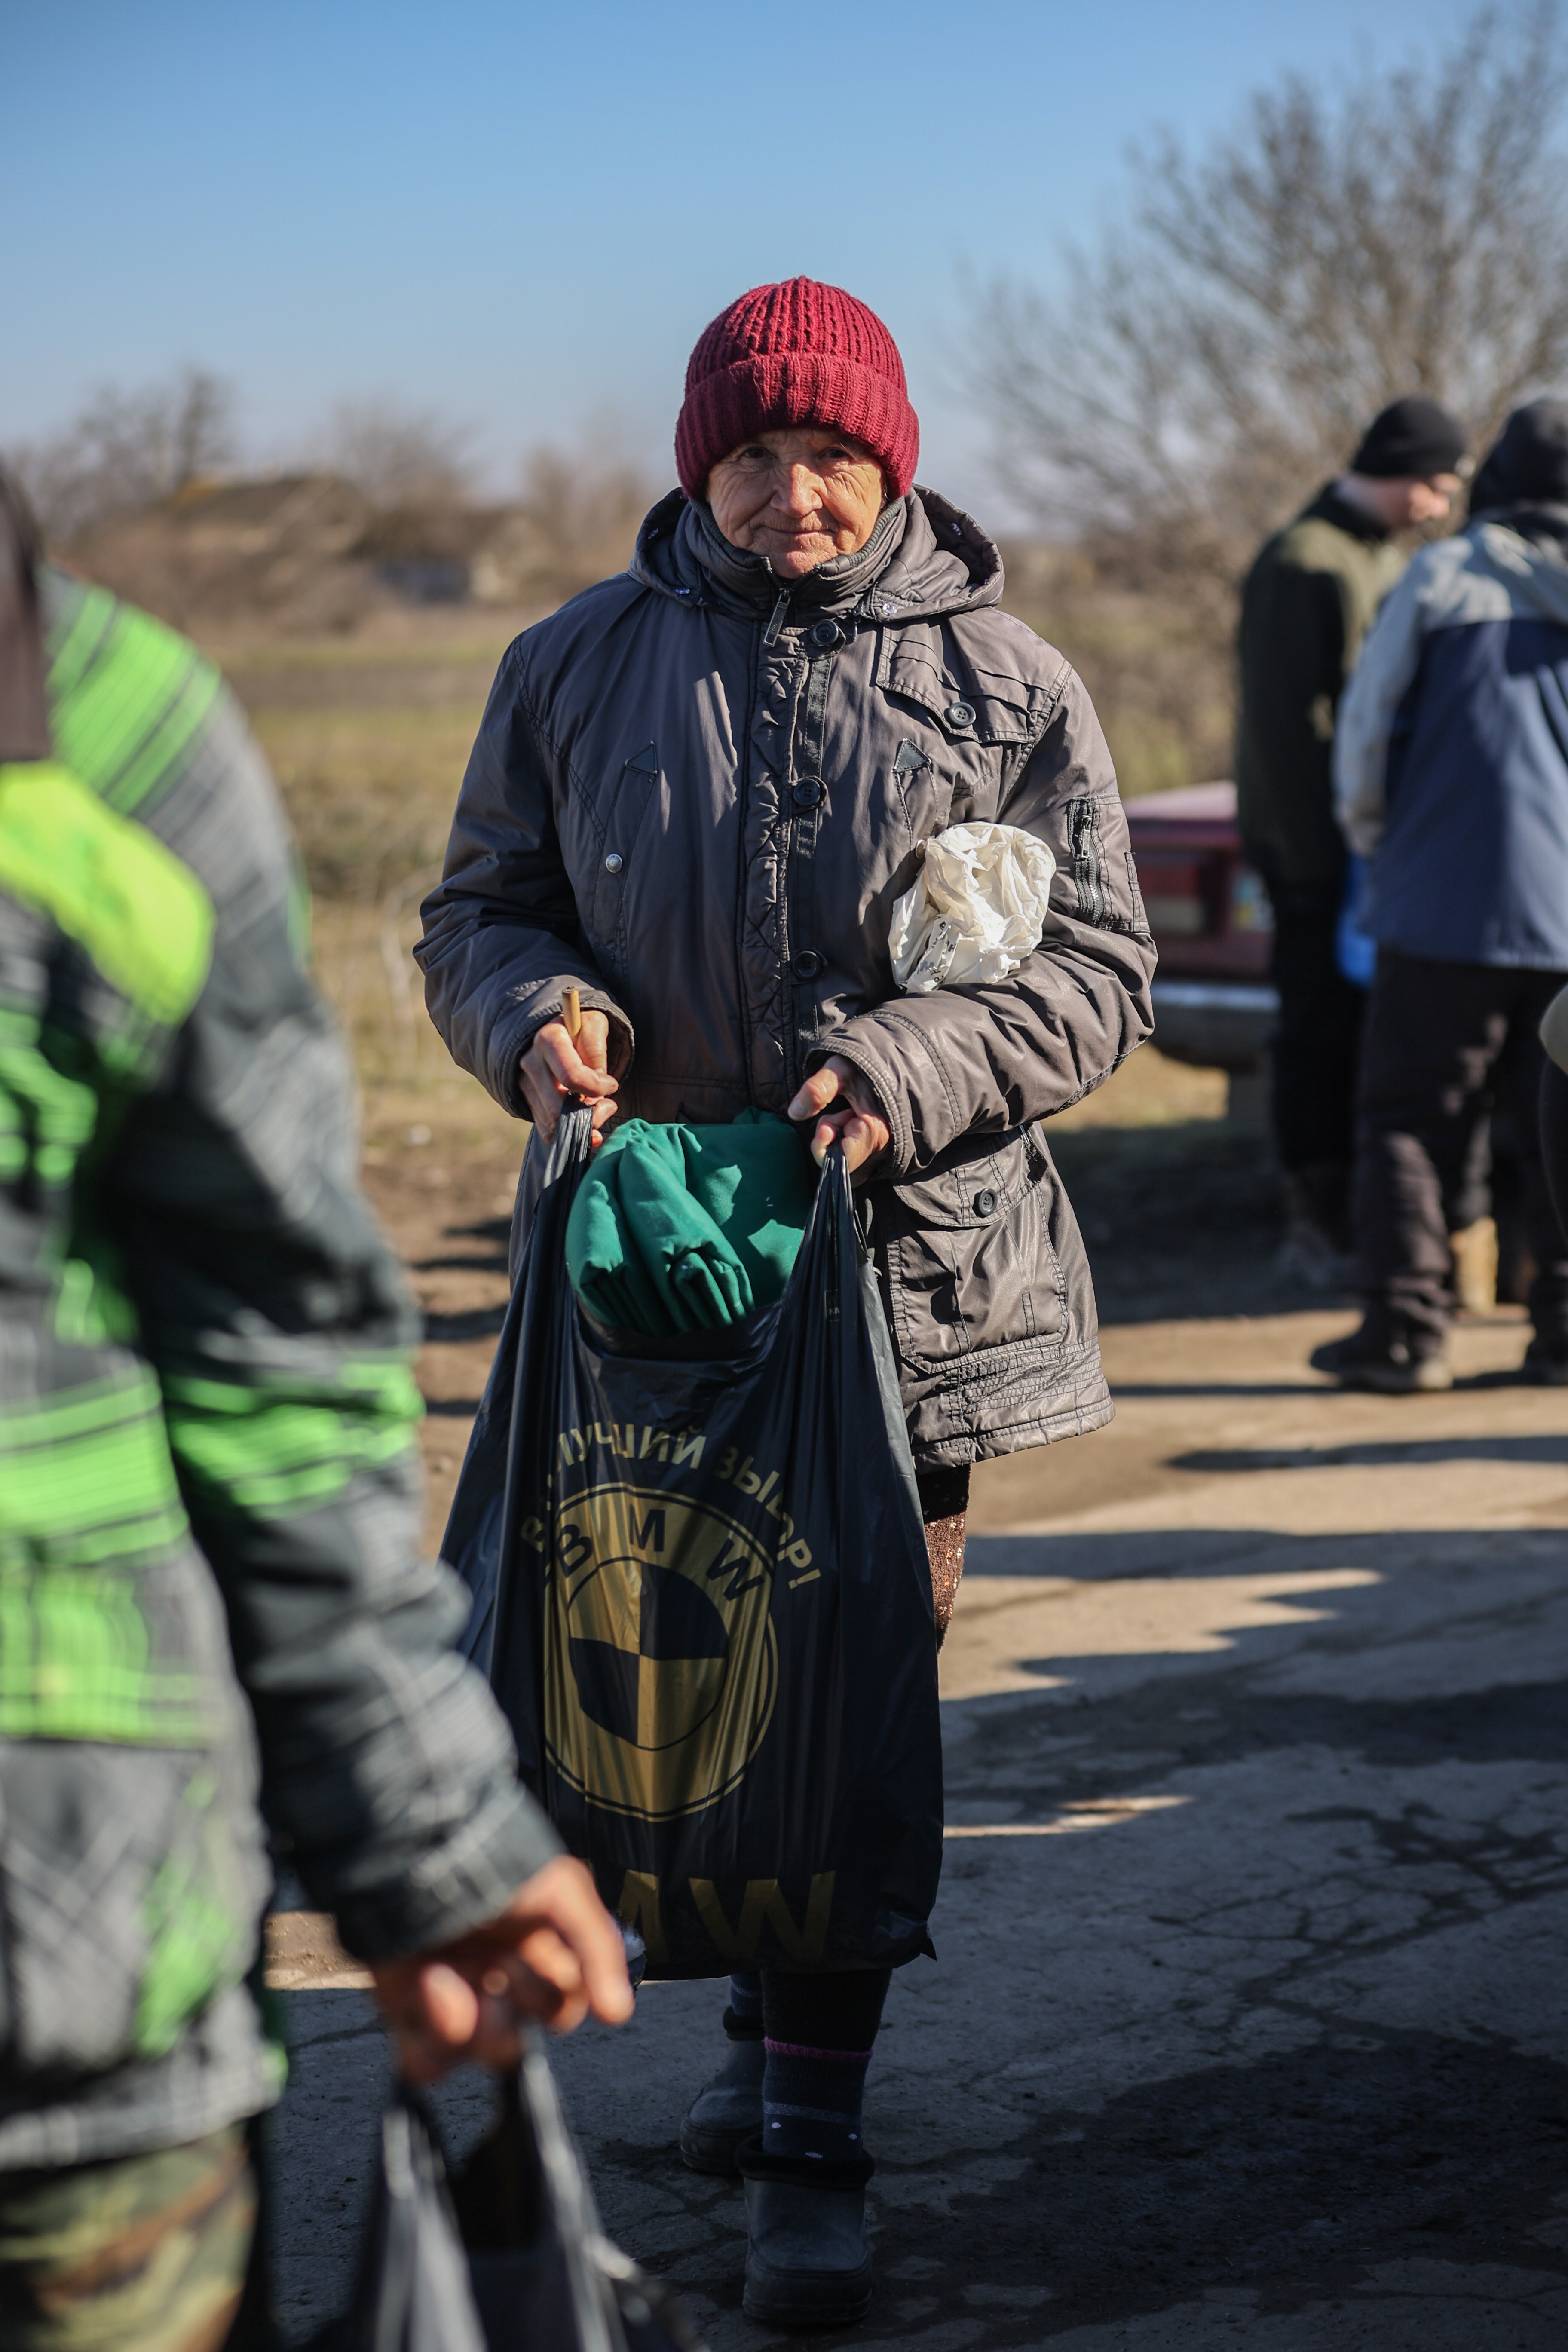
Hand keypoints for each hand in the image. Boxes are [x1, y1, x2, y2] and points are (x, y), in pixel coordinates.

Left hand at [369, 1855, 632, 2082]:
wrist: (417, 1842)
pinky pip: (424, 2065)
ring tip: (438, 1977)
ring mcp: (449, 1996)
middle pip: (511, 2045)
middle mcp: (494, 1981)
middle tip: (487, 1978)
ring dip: (459, 2028)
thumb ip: (598, 1950)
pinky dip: (424, 2046)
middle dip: (500, 2021)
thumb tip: (619, 2013)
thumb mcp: (564, 1889)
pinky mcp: (406, 2008)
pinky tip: (420, 1988)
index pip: (558, 2011)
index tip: (531, 1960)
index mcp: (534, 1955)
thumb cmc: (495, 1859)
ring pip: (468, 2055)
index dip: (547, 1999)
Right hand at [519, 1008, 617, 1146]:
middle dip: (591, 1115)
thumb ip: (597, 1050)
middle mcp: (531, 1062)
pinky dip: (569, 1134)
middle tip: (608, 1105)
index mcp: (547, 1039)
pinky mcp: (527, 1100)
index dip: (597, 1088)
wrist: (556, 1031)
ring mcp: (525, 1084)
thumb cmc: (580, 1029)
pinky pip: (546, 1130)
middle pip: (558, 1108)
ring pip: (552, 1123)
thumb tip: (596, 1082)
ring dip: (582, 1124)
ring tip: (598, 1110)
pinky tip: (586, 1125)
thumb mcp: (594, 1025)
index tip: (612, 1084)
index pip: (572, 1076)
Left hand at [788, 1054, 891, 1179]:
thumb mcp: (838, 1069)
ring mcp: (880, 1149)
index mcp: (874, 1130)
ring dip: (837, 1141)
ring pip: (847, 1162)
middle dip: (831, 1141)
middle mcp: (881, 1145)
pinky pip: (852, 1159)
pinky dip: (843, 1143)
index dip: (823, 1144)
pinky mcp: (875, 1148)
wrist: (882, 1063)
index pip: (841, 1160)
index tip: (824, 1125)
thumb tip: (795, 1113)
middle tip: (836, 1116)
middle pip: (843, 1165)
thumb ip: (817, 1089)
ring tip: (845, 1115)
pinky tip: (849, 1123)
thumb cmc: (860, 1066)